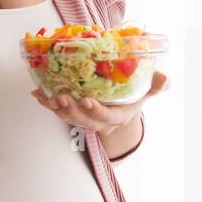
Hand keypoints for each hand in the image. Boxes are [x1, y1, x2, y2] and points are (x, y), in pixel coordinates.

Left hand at [30, 70, 169, 134]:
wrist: (122, 107)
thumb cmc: (134, 95)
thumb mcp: (147, 90)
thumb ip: (156, 86)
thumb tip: (164, 78)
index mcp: (118, 117)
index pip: (108, 118)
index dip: (97, 112)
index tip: (87, 100)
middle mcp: (100, 123)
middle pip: (84, 121)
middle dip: (71, 111)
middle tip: (61, 98)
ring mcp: (86, 120)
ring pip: (69, 119)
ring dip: (57, 109)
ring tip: (48, 97)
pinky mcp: (74, 114)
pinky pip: (59, 112)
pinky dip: (47, 104)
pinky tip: (37, 94)